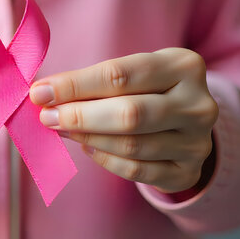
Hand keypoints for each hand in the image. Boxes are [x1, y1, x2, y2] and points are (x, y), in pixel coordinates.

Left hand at [29, 48, 217, 192]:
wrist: (189, 123)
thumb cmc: (149, 90)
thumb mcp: (133, 74)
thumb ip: (93, 82)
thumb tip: (43, 94)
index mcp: (183, 66)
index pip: (120, 75)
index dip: (75, 86)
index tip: (41, 92)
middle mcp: (199, 104)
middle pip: (129, 114)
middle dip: (80, 116)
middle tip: (47, 117)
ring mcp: (197, 142)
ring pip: (131, 145)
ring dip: (87, 138)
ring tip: (63, 130)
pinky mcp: (187, 172)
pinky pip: (137, 171)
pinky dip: (105, 160)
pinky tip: (88, 147)